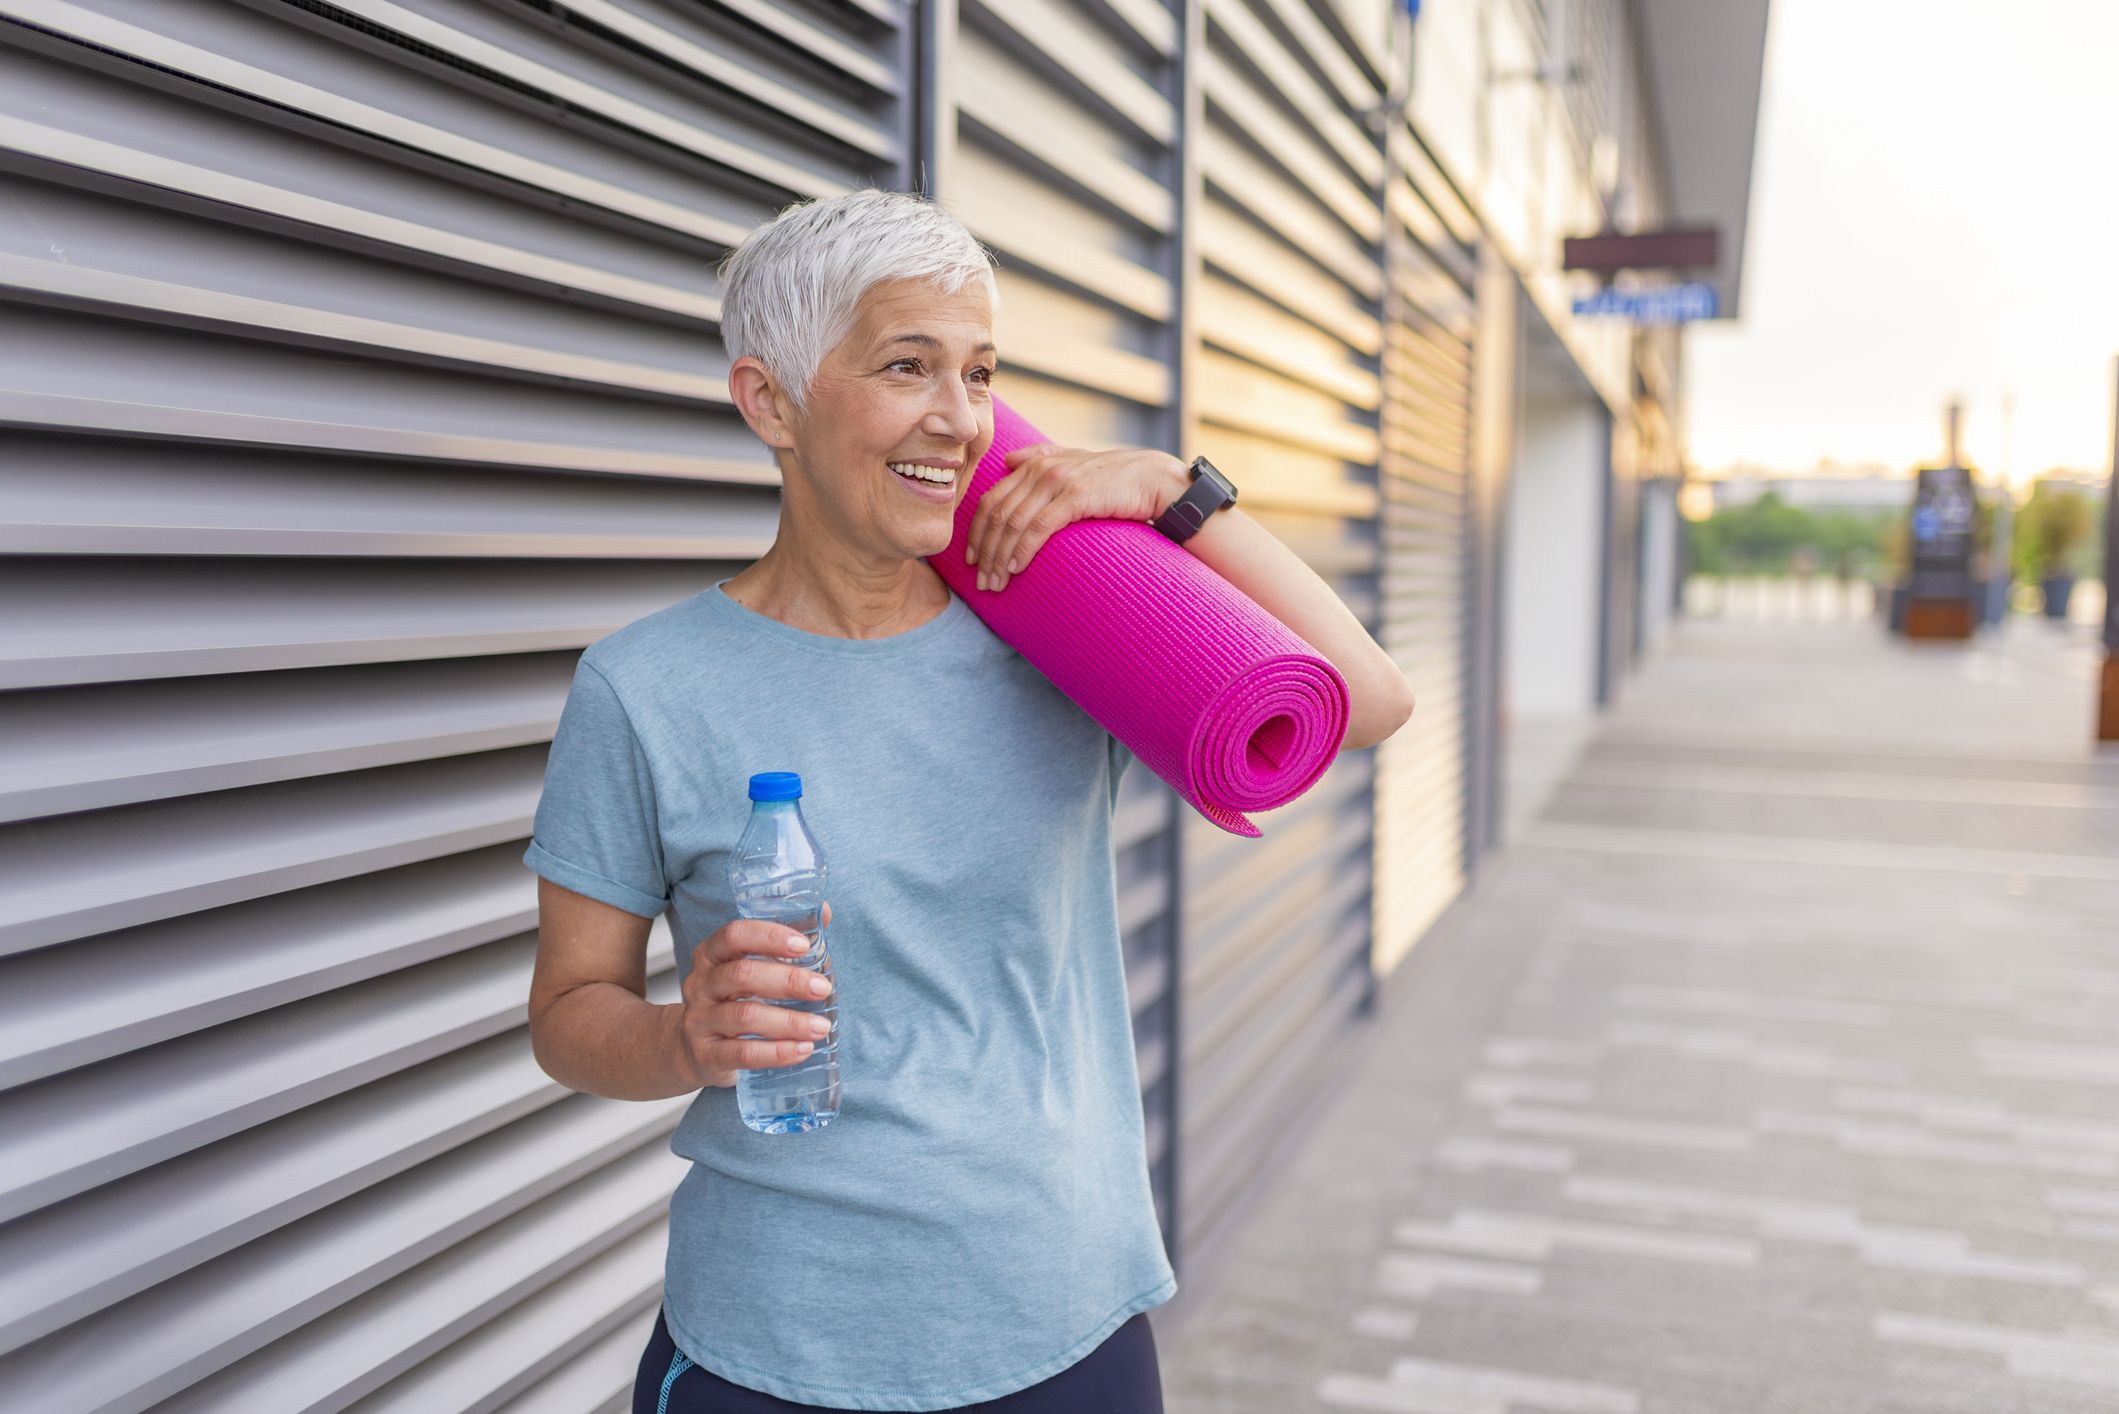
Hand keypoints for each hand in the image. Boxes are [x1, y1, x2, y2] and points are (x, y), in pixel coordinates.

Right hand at [674, 901, 835, 1087]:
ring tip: (820, 1026)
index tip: (804, 946)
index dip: (769, 937)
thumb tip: (824, 913)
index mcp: (710, 955)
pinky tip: (803, 1049)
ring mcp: (700, 1020)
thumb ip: (783, 944)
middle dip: (788, 980)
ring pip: (744, 1016)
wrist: (689, 1049)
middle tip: (822, 988)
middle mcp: (700, 984)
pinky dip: (777, 1052)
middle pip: (742, 974)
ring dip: (789, 1021)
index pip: (734, 935)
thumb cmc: (730, 1001)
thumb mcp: (747, 969)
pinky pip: (743, 1054)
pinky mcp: (707, 1055)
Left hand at [967, 444, 1186, 591]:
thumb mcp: (1072, 461)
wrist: (1152, 479)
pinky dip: (1022, 550)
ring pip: (1013, 523)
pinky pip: (1038, 527)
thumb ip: (1039, 458)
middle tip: (981, 581)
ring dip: (1000, 558)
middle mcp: (1040, 469)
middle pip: (997, 514)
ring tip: (995, 583)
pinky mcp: (1075, 496)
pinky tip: (1016, 569)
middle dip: (985, 551)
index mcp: (1034, 464)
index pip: (992, 501)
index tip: (972, 561)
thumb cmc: (1113, 478)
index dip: (977, 533)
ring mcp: (1057, 481)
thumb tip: (1008, 461)